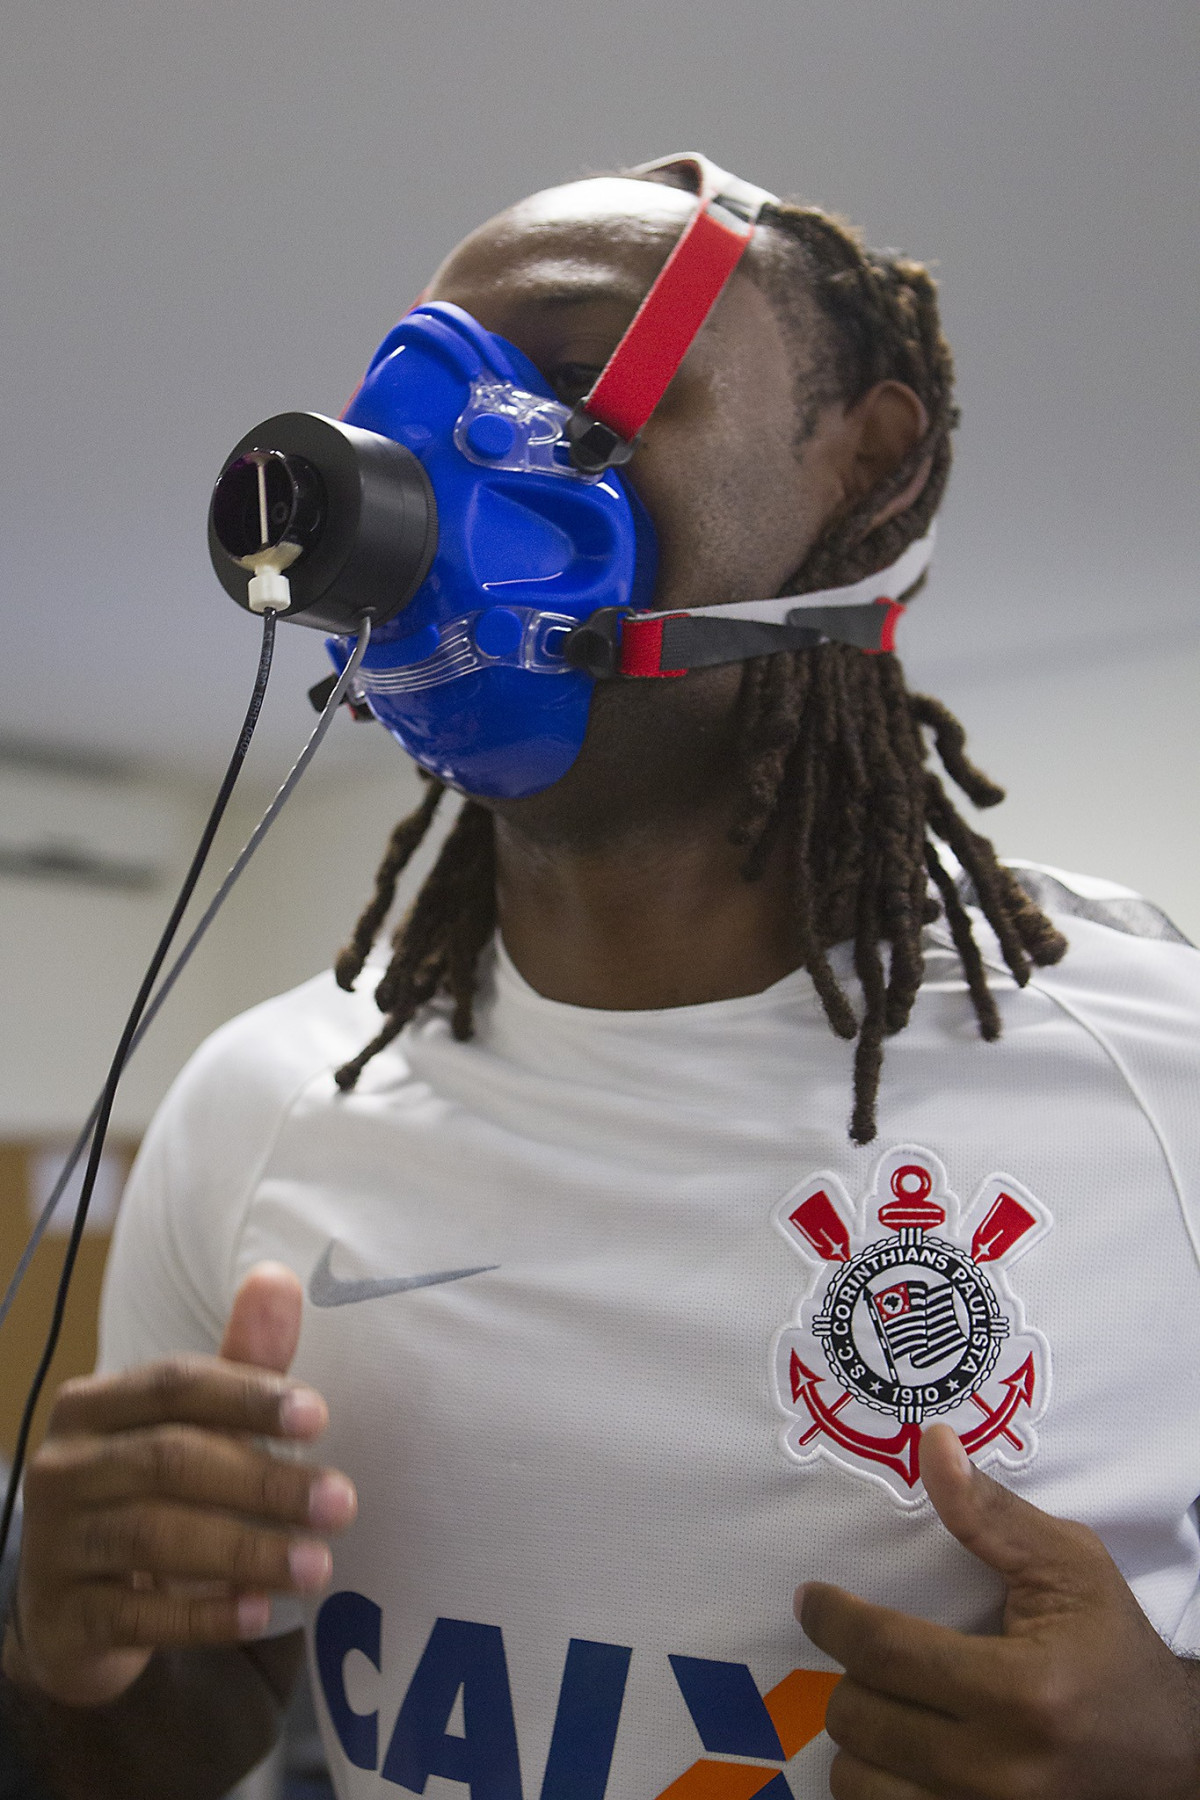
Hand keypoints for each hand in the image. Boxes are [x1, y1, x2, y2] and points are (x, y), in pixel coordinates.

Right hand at [5, 1263, 355, 1707]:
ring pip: (154, 1538)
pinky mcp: (63, 1619)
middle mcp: (63, 1467)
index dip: (248, 1396)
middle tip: (341, 1504)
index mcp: (94, 1405)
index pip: (174, 1385)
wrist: (72, 1609)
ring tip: (318, 1565)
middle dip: (264, 1482)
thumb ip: (241, 1362)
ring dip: (246, 1552)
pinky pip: (137, 1616)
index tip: (320, 1417)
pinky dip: (203, 1616)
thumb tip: (278, 1277)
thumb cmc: (149, 1494)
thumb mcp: (194, 1428)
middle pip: (170, 1461)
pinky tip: (260, 1613)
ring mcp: (54, 1545)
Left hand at [799, 1425, 1199, 1798]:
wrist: (1172, 1754)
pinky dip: (879, 1785)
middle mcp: (1001, 1770)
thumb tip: (931, 1443)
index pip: (887, 1653)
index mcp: (1023, 1692)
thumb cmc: (1111, 1649)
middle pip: (862, 1719)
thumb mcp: (1068, 1566)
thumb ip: (990, 1512)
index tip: (813, 1599)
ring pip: (861, 1784)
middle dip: (851, 1674)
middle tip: (870, 1651)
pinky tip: (899, 1752)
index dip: (833, 1618)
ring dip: (860, 1739)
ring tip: (884, 1704)